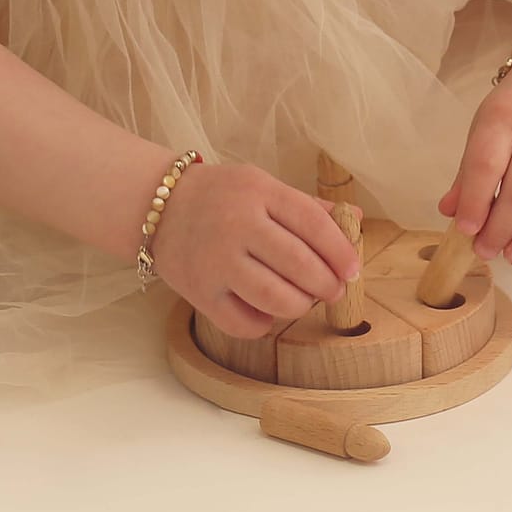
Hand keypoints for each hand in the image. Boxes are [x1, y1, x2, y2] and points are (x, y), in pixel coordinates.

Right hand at [152, 163, 361, 339]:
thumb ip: (307, 206)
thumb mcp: (262, 186)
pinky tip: (266, 312)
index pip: (313, 224)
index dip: (341, 251)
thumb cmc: (221, 197)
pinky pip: (243, 323)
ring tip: (302, 301)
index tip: (353, 270)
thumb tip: (356, 220)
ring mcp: (215, 260)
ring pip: (275, 298)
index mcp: (259, 191)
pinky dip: (263, 324)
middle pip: (299, 264)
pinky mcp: (198, 292)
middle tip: (333, 291)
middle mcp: (236, 224)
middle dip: (327, 285)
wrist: (155, 206)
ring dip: (300, 306)